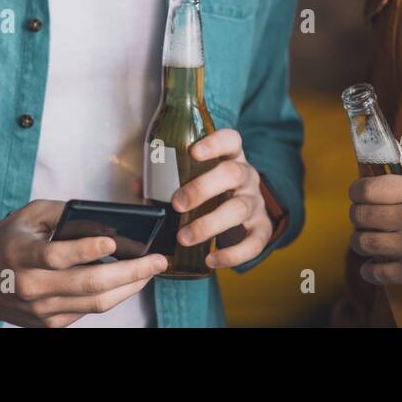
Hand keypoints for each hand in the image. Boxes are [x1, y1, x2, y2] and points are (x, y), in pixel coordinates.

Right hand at [0, 200, 167, 326]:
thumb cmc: (5, 241)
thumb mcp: (28, 215)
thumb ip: (64, 214)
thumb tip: (105, 220)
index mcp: (21, 255)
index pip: (57, 256)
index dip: (85, 249)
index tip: (113, 240)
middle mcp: (30, 287)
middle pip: (87, 285)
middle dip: (130, 273)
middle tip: (158, 261)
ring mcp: (40, 310)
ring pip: (94, 303)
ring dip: (128, 287)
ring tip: (150, 271)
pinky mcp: (47, 324)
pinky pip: (87, 311)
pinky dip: (110, 296)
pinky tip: (126, 282)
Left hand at [170, 128, 273, 268]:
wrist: (248, 213)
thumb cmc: (214, 191)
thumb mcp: (198, 178)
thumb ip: (168, 180)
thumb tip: (138, 186)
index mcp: (231, 157)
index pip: (230, 140)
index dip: (214, 143)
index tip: (193, 152)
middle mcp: (247, 177)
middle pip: (232, 174)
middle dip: (203, 188)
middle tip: (177, 204)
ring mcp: (256, 203)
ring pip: (238, 209)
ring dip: (209, 224)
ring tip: (184, 238)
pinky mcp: (262, 229)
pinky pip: (254, 243)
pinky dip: (233, 254)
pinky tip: (212, 260)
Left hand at [348, 158, 401, 298]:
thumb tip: (398, 156)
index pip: (369, 188)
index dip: (356, 191)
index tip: (356, 195)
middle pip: (361, 215)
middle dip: (356, 215)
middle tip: (361, 218)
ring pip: (364, 243)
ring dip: (360, 241)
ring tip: (366, 240)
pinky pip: (377, 272)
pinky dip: (369, 270)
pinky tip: (372, 266)